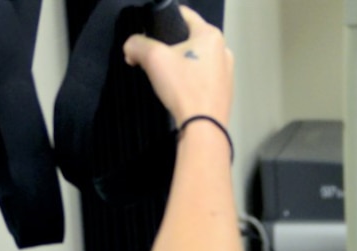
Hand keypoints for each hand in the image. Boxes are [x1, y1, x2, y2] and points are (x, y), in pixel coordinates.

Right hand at [123, 7, 234, 127]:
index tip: (150, 33)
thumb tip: (130, 47)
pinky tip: (179, 92)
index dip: (163, 20)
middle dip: (169, 47)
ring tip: (165, 78)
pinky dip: (189, 81)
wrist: (203, 129)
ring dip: (179, 65)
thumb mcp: (153, 58)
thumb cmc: (183, 88)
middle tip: (154, 59)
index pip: (184, 14)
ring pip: (196, 59)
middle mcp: (223, 51)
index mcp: (211, 35)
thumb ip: (137, 45)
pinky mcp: (224, 92)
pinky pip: (202, 78)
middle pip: (189, 39)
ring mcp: (227, 73)